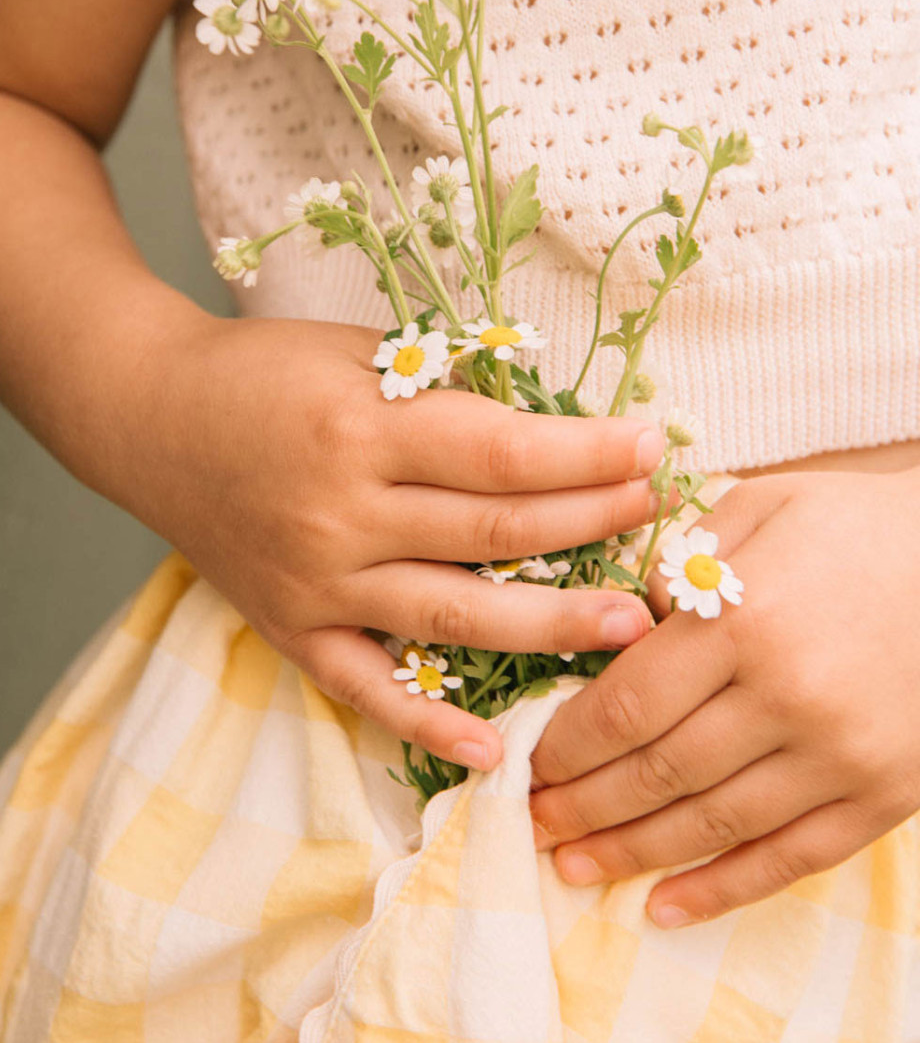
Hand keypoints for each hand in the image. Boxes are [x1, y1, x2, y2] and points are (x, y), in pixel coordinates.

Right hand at [113, 310, 664, 772]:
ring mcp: (316, 583)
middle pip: (494, 534)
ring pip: (452, 618)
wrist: (148, 415)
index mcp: (361, 430)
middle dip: (591, 524)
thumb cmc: (259, 371)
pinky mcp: (292, 628)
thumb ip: (441, 385)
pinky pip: (366, 688)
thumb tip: (544, 417)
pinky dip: (426, 724)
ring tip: (631, 626)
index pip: (500, 453)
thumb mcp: (353, 351)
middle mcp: (341, 515)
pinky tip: (492, 747)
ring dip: (549, 626)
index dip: (586, 455)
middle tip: (660, 519)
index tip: (649, 448)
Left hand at [527, 466, 919, 926]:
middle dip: (584, 804)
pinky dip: (725, 890)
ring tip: (573, 866)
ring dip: (633, 854)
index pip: (628, 704)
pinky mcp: (887, 794)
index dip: (569, 744)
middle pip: (659, 771)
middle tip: (532, 822)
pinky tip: (666, 907)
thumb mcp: (758, 506)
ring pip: (714, 824)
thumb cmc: (854, 524)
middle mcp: (789, 696)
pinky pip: (793, 858)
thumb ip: (681, 563)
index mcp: (745, 619)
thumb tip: (622, 626)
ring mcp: (842, 755)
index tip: (530, 761)